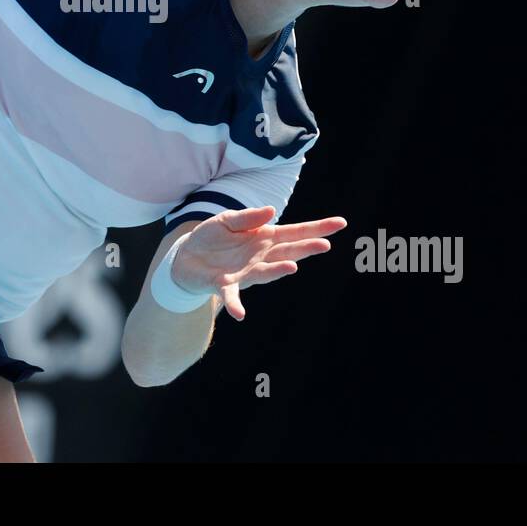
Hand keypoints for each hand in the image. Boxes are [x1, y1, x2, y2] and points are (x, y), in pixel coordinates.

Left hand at [171, 208, 347, 321]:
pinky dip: (235, 305)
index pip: (295, 232)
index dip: (317, 228)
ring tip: (291, 267)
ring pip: (264, 273)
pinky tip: (239, 314)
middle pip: (288, 252)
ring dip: (277, 271)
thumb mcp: (227, 219)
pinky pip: (230, 296)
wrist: (186, 258)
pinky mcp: (223, 285)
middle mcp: (260, 257)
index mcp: (264, 237)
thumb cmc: (212, 237)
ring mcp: (244, 272)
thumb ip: (248, 217)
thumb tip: (272, 210)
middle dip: (305, 248)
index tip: (340, 223)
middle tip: (324, 244)